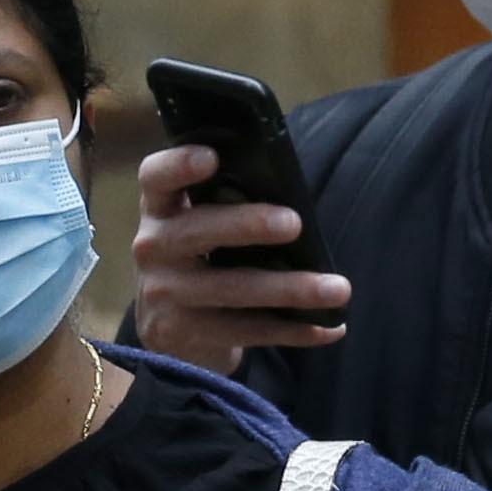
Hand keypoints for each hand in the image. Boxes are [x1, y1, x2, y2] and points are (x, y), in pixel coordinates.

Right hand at [126, 145, 352, 374]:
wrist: (167, 326)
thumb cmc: (198, 257)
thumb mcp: (196, 224)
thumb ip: (224, 203)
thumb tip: (293, 198)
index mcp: (161, 208)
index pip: (156, 177)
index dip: (179, 165)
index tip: (212, 157)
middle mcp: (154, 247)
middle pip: (198, 231)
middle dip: (247, 225)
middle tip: (294, 223)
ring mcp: (165, 293)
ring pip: (232, 289)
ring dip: (291, 289)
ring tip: (337, 289)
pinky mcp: (185, 333)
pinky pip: (248, 330)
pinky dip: (294, 329)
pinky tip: (330, 327)